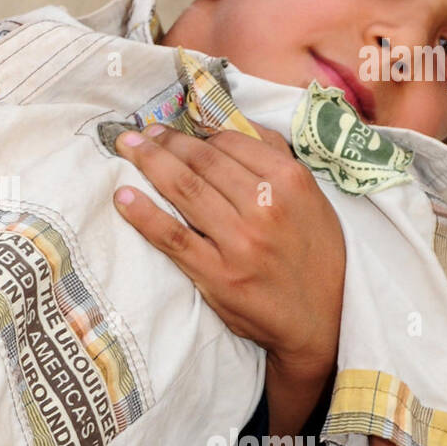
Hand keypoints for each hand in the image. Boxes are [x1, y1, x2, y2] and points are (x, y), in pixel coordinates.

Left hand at [113, 122, 343, 380]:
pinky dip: (143, 214)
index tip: (173, 129)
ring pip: (184, 189)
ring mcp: (240, 241)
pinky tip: (123, 198)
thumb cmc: (315, 255)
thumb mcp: (312, 199)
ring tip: (127, 149)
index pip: (230, 142)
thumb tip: (231, 124)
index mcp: (290, 181)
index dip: (195, 132)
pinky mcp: (218, 274)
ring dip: (149, 163)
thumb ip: (276, 159)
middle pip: (201, 161)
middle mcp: (266, 206)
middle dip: (164, 141)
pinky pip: (172, 236)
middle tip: (140, 133)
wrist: (323, 321)